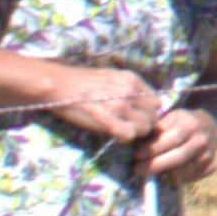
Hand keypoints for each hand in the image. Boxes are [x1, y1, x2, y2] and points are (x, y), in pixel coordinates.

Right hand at [37, 63, 168, 153]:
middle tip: (130, 128)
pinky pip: (129, 135)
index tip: (137, 117)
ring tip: (122, 131)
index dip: (149, 112)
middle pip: (153, 117)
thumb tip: (142, 103)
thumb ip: (130, 88)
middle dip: (144, 125)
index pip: (156, 102)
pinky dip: (125, 138)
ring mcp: (120, 105)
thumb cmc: (83, 82)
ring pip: (144, 127)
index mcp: (133, 80)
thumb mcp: (112, 77)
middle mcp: (130, 91)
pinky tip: (115, 136)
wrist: (60, 85)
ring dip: (136, 133)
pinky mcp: (108, 119)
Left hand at [139, 100, 216, 185]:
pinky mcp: (212, 167)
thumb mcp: (171, 118)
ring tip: (149, 174)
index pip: (171, 140)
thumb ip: (157, 129)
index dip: (153, 149)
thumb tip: (138, 141)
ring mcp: (209, 155)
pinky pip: (192, 177)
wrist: (209, 126)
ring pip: (184, 170)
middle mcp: (202, 141)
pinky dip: (177, 179)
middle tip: (137, 170)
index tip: (137, 155)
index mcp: (191, 125)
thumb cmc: (183, 122)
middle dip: (155, 165)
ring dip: (164, 174)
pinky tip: (166, 175)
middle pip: (178, 157)